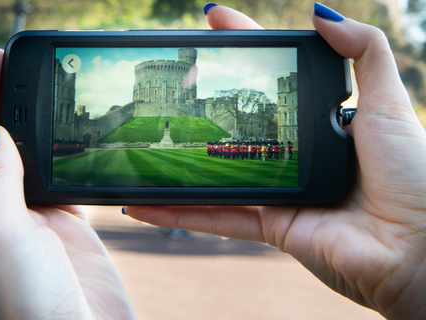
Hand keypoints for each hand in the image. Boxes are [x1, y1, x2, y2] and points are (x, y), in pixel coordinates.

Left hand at [0, 49, 134, 318]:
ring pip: (27, 159)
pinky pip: (58, 179)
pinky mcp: (64, 225)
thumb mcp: (1, 234)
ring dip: (32, 126)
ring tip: (43, 94)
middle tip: (17, 68)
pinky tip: (70, 140)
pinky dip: (62, 155)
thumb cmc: (26, 305)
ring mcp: (31, 219)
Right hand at [125, 4, 425, 318]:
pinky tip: (143, 206)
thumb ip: (363, 51)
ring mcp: (279, 193)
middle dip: (200, 105)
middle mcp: (295, 156)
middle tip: (164, 84)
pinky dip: (179, 215)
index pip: (272, 78)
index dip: (244, 47)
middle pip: (236, 126)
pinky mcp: (271, 226)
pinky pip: (218, 219)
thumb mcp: (387, 102)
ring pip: (217, 178)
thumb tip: (319, 12)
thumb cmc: (412, 173)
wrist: (417, 248)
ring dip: (176, 168)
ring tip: (141, 149)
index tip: (213, 21)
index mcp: (319, 124)